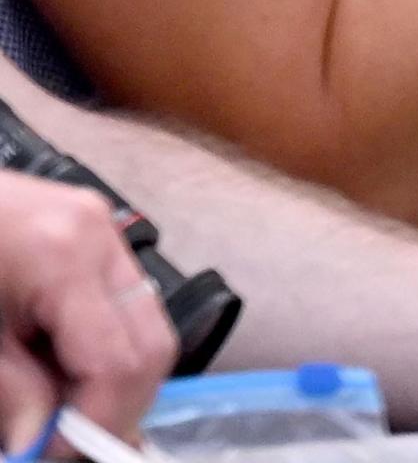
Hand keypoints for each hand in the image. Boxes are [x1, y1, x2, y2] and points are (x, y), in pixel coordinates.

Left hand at [0, 177, 168, 454]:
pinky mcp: (91, 232)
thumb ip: (10, 391)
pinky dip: (100, 346)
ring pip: (146, 325)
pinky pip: (122, 302)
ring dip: (110, 378)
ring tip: (57, 405)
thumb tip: (41, 441)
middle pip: (152, 344)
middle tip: (66, 441)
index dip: (95, 423)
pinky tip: (58, 367)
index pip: (119, 361)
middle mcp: (101, 236)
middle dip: (117, 406)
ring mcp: (102, 229)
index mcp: (64, 256)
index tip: (55, 454)